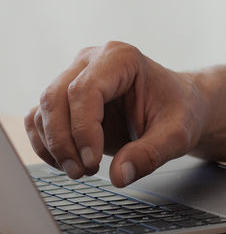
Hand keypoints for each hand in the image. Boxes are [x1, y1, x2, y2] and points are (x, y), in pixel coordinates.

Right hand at [25, 41, 206, 187]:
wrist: (178, 107)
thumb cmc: (179, 111)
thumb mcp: (177, 135)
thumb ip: (151, 154)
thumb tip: (119, 175)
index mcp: (121, 58)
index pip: (85, 90)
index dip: (82, 129)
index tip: (92, 162)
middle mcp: (91, 60)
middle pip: (55, 98)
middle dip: (63, 142)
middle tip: (83, 172)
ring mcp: (73, 76)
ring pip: (42, 110)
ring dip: (53, 146)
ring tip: (82, 170)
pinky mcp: (64, 97)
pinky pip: (38, 120)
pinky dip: (46, 146)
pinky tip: (68, 163)